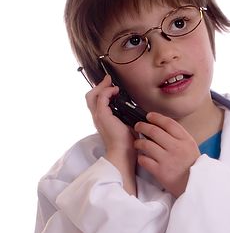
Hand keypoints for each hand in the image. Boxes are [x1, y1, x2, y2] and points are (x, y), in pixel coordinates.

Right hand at [86, 74, 136, 194]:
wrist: (123, 152)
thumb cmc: (127, 142)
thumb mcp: (127, 125)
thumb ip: (126, 116)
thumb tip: (135, 110)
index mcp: (102, 120)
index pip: (96, 102)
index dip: (101, 91)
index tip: (112, 85)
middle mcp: (97, 117)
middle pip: (90, 97)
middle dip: (99, 86)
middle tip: (108, 80)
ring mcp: (98, 117)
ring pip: (92, 96)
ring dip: (102, 87)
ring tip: (111, 83)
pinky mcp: (102, 116)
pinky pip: (101, 98)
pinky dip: (107, 92)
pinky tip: (115, 91)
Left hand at [134, 112, 200, 197]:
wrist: (195, 186)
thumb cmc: (193, 167)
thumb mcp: (191, 147)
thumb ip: (179, 137)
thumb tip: (162, 127)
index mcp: (186, 140)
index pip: (168, 123)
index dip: (156, 117)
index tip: (149, 116)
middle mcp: (176, 148)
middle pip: (154, 131)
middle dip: (142, 126)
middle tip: (138, 126)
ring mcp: (167, 160)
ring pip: (146, 144)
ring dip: (139, 142)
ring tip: (137, 143)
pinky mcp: (160, 172)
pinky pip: (144, 160)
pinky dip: (141, 157)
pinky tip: (142, 157)